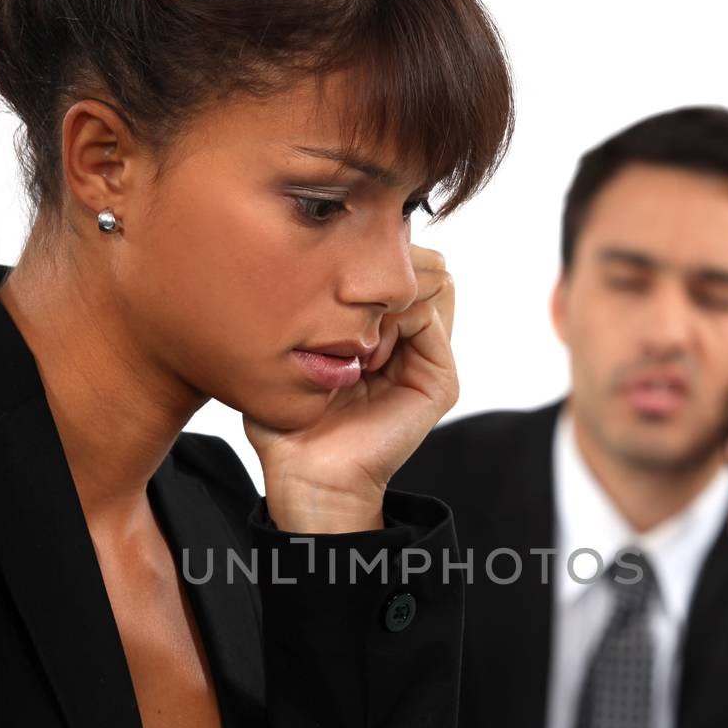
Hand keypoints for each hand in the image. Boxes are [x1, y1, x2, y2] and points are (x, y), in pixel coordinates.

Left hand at [245, 245, 456, 532]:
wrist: (308, 477)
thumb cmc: (288, 420)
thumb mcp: (291, 349)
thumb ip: (310, 300)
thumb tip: (313, 249)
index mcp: (382, 331)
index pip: (397, 261)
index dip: (369, 251)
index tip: (330, 274)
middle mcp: (411, 340)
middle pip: (421, 263)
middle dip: (383, 263)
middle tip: (343, 298)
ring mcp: (430, 357)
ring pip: (433, 282)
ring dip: (389, 292)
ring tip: (352, 332)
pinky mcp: (439, 379)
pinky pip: (429, 317)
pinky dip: (395, 320)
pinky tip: (365, 351)